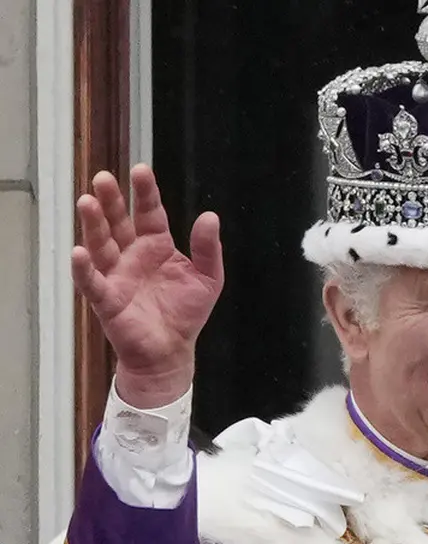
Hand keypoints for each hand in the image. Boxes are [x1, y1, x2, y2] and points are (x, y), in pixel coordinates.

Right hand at [71, 165, 223, 405]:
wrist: (172, 351)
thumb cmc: (186, 313)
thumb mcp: (209, 278)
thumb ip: (208, 248)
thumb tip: (210, 216)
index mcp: (157, 246)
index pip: (149, 213)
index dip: (145, 193)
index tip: (141, 170)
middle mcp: (132, 256)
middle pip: (119, 223)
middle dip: (111, 201)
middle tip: (102, 178)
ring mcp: (117, 275)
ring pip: (101, 245)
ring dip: (93, 225)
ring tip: (87, 202)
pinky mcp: (107, 300)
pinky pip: (93, 282)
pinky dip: (84, 268)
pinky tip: (80, 252)